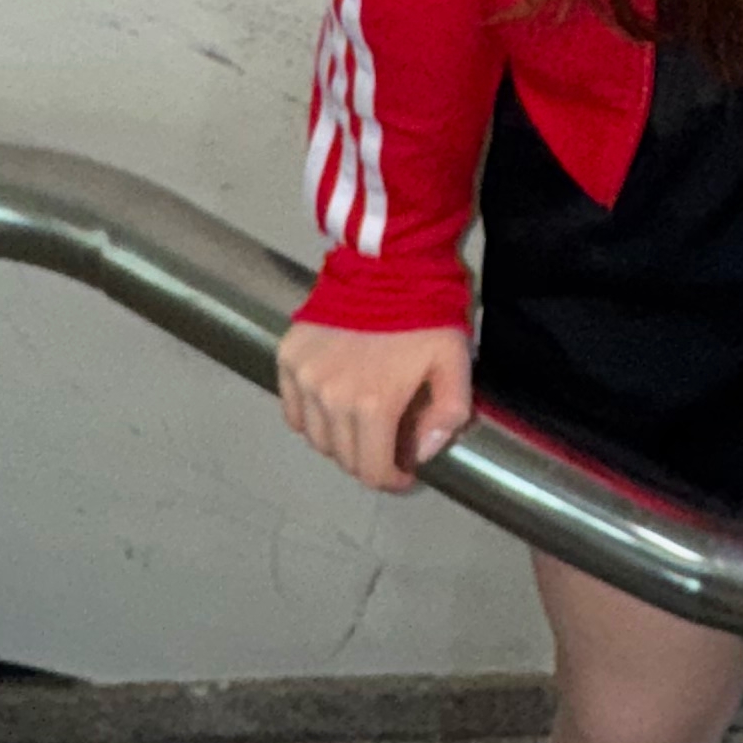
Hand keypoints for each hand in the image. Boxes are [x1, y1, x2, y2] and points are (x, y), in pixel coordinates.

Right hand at [276, 318, 474, 494]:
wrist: (386, 261)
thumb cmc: (425, 314)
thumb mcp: (454, 363)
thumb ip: (446, 415)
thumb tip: (420, 452)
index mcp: (373, 405)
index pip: (372, 470)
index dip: (391, 481)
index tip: (404, 473)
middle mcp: (330, 398)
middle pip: (342, 458)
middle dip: (369, 461)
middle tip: (388, 446)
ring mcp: (303, 378)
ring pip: (315, 437)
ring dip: (339, 442)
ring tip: (361, 426)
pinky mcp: (287, 357)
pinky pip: (293, 409)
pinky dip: (312, 418)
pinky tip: (332, 405)